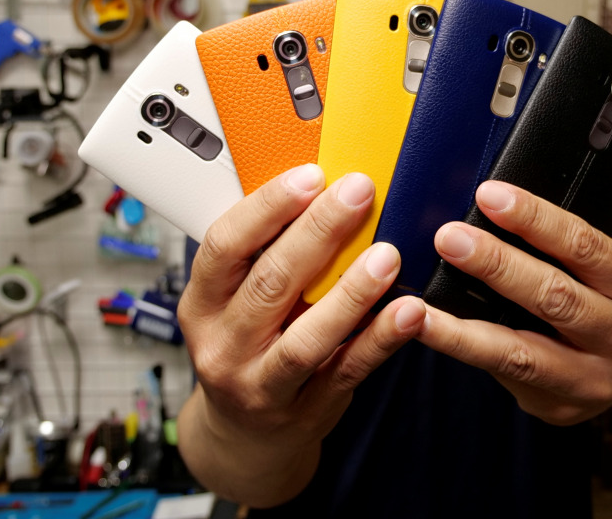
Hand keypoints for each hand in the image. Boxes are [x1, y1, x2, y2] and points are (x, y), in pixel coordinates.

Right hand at [176, 164, 426, 505]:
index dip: (267, 207)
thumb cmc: (246, 346)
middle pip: (270, 283)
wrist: (245, 437)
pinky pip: (348, 370)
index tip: (311, 175)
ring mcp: (262, 384)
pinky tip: (409, 311)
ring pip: (307, 337)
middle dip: (318, 232)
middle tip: (359, 193)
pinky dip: (380, 340)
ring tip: (388, 255)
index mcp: (201, 303)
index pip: (224, 246)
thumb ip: (265, 253)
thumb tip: (320, 187)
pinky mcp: (307, 410)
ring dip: (352, 293)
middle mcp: (224, 345)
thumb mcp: (234, 299)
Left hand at [416, 180, 611, 425]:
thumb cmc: (598, 292)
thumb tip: (487, 205)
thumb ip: (555, 241)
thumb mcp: (595, 263)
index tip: (490, 195)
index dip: (534, 217)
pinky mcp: (561, 407)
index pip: (584, 244)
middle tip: (450, 238)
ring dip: (463, 328)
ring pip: (521, 352)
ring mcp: (595, 380)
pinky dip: (463, 350)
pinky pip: (504, 375)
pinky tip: (430, 331)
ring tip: (420, 305)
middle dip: (496, 265)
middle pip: (554, 297)